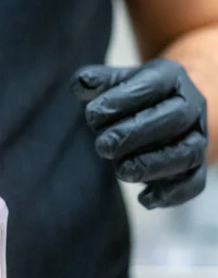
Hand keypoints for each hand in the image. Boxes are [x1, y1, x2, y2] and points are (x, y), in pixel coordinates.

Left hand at [71, 59, 206, 208]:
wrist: (167, 111)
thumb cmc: (132, 97)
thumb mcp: (115, 84)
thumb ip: (97, 82)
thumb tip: (80, 83)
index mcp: (170, 78)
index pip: (152, 84)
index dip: (121, 100)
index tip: (91, 115)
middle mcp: (190, 106)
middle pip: (174, 118)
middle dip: (134, 134)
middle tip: (102, 147)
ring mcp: (197, 137)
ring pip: (187, 153)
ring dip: (152, 165)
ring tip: (120, 171)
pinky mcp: (196, 167)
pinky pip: (193, 183)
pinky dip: (171, 194)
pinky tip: (144, 199)